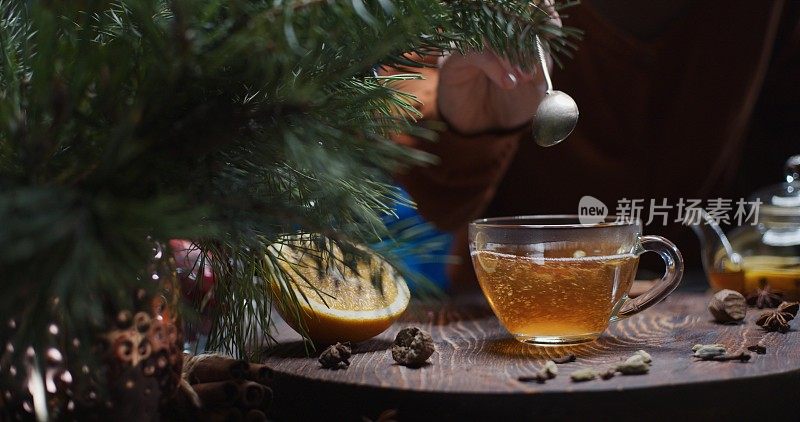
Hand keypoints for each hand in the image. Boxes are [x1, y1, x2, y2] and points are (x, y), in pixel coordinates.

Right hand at [437, 7, 560, 134]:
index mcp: (515, 29)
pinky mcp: (452, 57)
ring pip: (489, 32)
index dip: (541, 13)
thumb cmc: (513, 101)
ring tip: (522, 78)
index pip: (528, 8)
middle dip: (525, 40)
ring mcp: (469, 41)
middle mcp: (489, 29)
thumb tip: (542, 45)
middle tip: (534, 67)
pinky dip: (493, 65)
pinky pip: (472, 50)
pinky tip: (507, 81)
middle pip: (506, 16)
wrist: (487, 127)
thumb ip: (541, 63)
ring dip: (510, 54)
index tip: (552, 30)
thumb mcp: (536, 84)